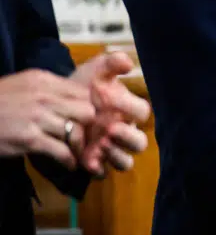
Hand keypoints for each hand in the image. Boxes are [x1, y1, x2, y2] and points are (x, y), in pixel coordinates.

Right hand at [0, 69, 95, 168]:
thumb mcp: (22, 85)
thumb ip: (48, 89)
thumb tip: (75, 99)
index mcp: (43, 80)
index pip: (83, 92)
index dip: (90, 108)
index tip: (88, 121)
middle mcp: (43, 96)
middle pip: (86, 111)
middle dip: (89, 127)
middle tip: (85, 138)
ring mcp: (36, 117)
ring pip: (76, 132)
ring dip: (79, 147)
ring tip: (75, 154)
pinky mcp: (29, 138)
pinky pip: (61, 151)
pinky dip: (68, 161)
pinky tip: (67, 165)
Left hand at [71, 51, 149, 175]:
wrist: (54, 103)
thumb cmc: (81, 87)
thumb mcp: (95, 71)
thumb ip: (111, 63)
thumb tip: (129, 63)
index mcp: (127, 111)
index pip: (142, 113)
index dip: (131, 108)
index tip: (112, 101)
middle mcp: (122, 132)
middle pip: (139, 143)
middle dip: (127, 137)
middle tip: (109, 129)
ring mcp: (109, 149)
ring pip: (126, 161)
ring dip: (116, 154)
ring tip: (100, 144)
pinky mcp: (94, 162)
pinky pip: (103, 172)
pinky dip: (98, 168)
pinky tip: (87, 160)